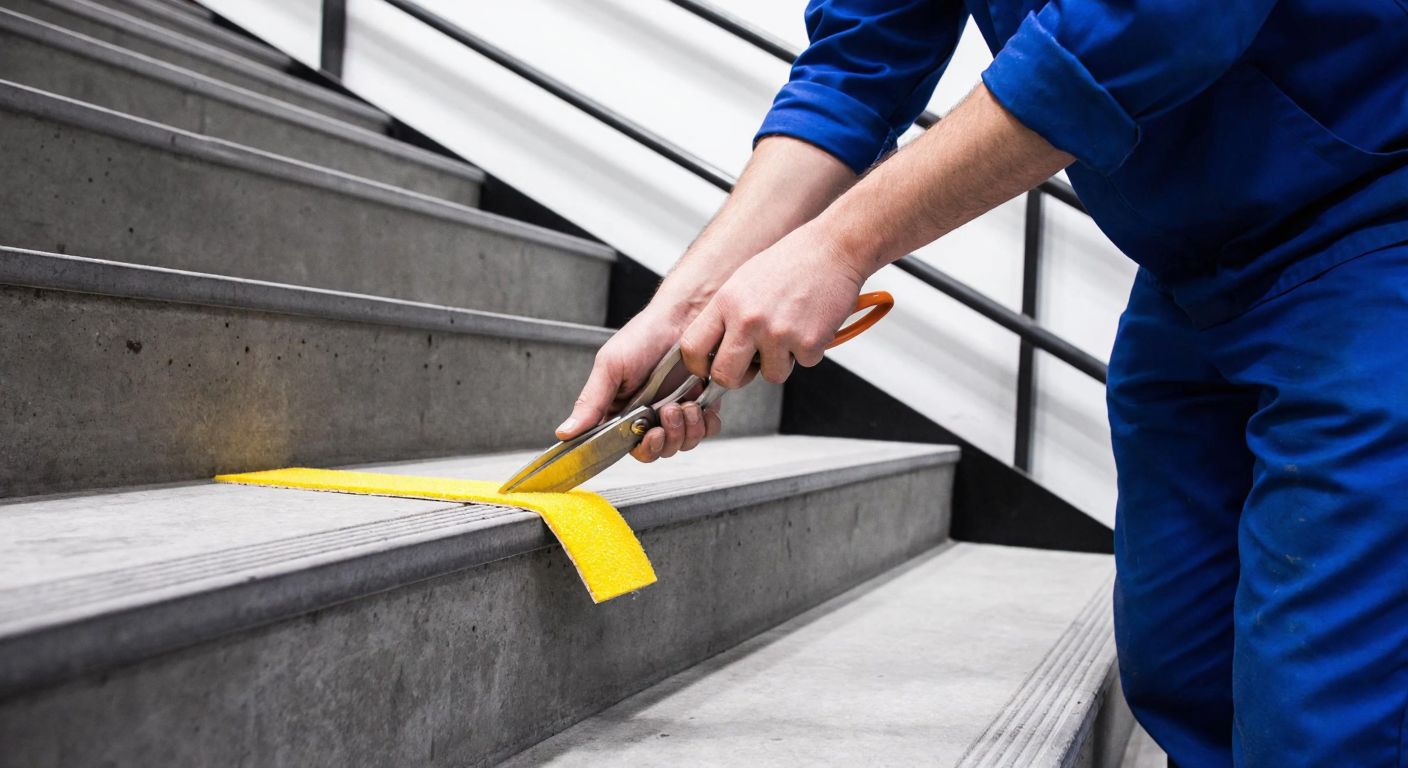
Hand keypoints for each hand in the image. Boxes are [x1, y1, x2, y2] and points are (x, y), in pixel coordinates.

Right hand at [556, 303, 723, 462]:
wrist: (681, 318)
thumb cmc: (643, 336)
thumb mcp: (609, 367)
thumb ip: (590, 402)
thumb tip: (564, 431)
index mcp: (618, 412)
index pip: (622, 448)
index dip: (637, 448)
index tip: (644, 436)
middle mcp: (645, 418)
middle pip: (654, 452)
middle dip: (663, 439)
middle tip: (666, 412)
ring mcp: (673, 415)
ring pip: (680, 444)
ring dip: (684, 428)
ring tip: (683, 403)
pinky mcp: (699, 408)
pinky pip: (705, 431)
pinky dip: (705, 423)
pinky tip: (699, 405)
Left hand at [679, 223, 865, 388]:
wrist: (833, 248)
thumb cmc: (791, 262)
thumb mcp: (743, 282)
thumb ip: (727, 316)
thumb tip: (715, 350)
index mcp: (726, 302)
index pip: (691, 348)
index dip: (698, 366)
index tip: (709, 369)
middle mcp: (748, 319)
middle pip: (725, 376)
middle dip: (737, 379)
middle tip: (749, 368)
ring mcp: (778, 333)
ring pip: (771, 374)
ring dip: (782, 361)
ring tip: (791, 329)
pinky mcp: (808, 342)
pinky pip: (804, 364)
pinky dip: (810, 350)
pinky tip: (811, 324)